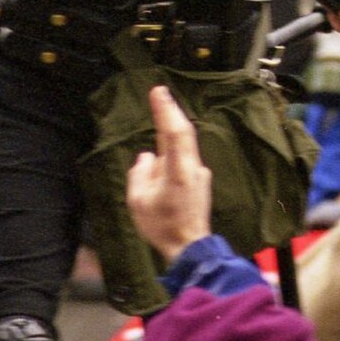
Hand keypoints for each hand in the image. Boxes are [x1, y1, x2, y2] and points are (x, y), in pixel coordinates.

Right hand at [126, 85, 213, 263]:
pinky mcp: (201, 181)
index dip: (166, 110)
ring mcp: (200, 174)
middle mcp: (193, 168)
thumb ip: (140, 174)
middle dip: (171, 111)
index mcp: (178, 171)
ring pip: (183, 149)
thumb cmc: (162, 226)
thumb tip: (147, 157)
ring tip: (158, 146)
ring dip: (170, 138)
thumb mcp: (138, 202)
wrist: (190, 248)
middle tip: (160, 92)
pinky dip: (172, 157)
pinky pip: (184, 161)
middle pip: (183, 133)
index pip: (174, 133)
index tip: (158, 92)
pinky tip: (162, 173)